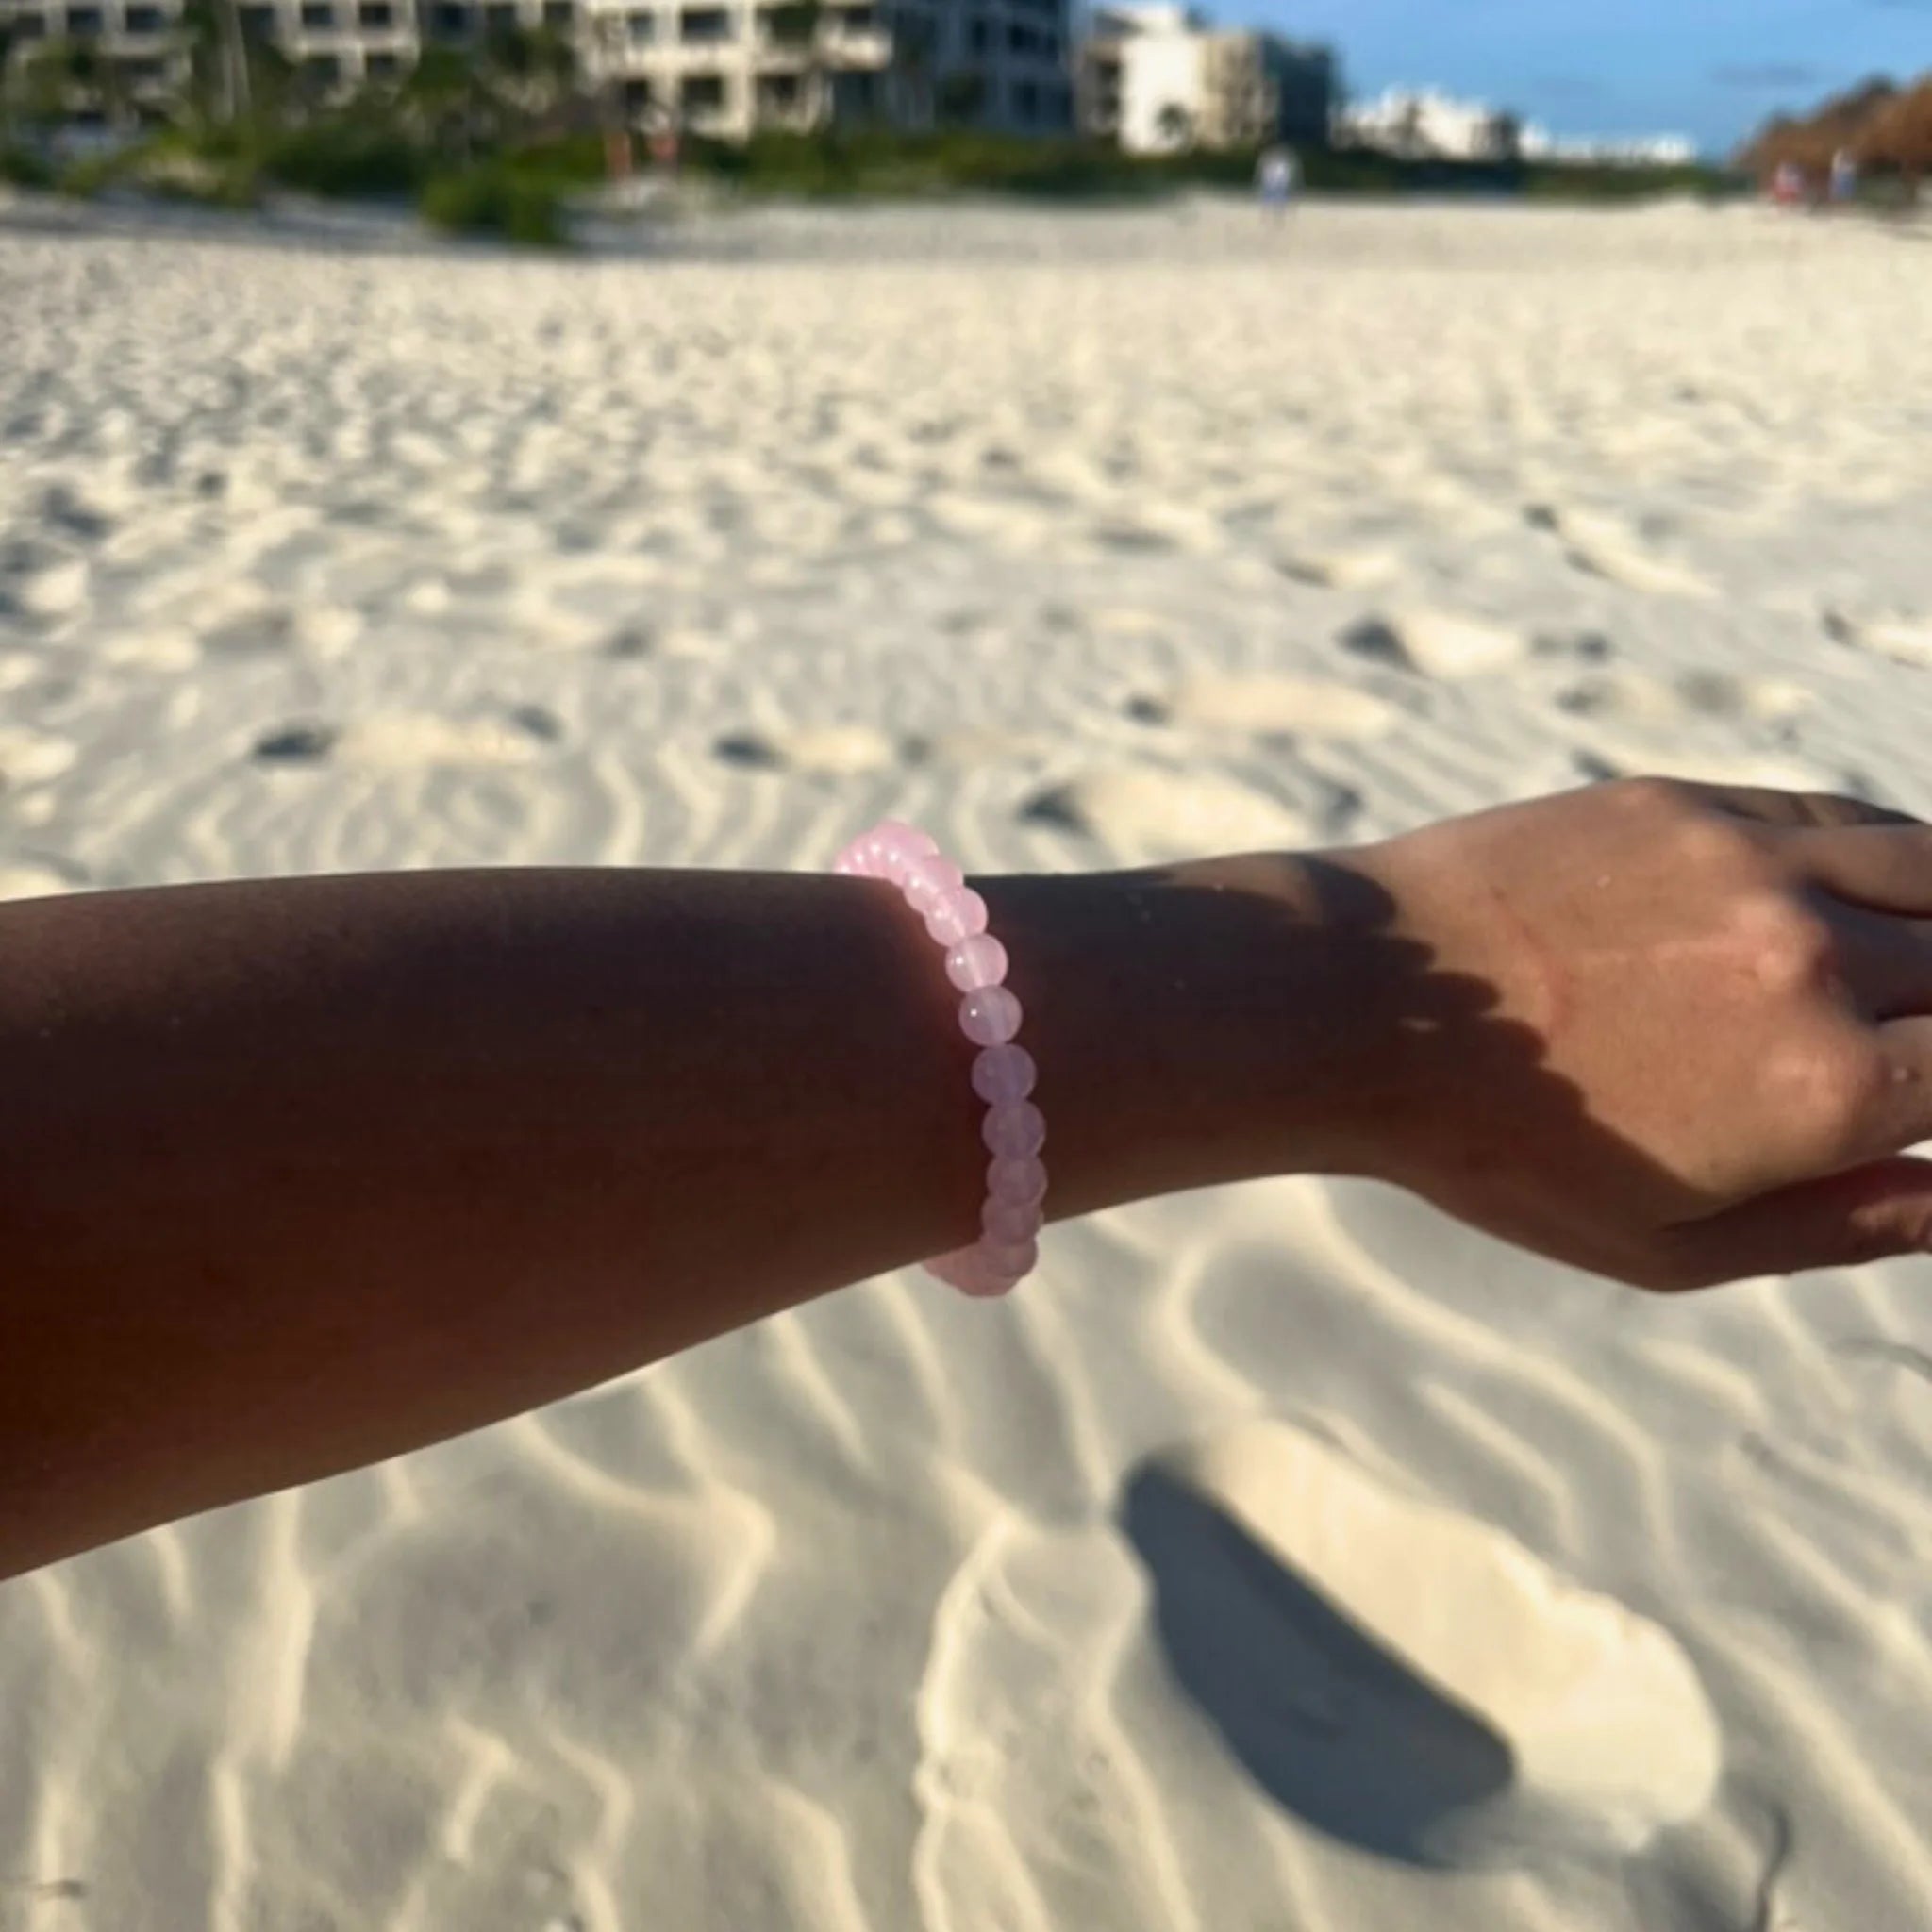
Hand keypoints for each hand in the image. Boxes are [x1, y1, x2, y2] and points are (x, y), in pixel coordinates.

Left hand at [1341, 778, 1931, 1288]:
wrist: (1368, 1007)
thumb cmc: (1501, 1149)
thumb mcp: (1664, 1243)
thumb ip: (1839, 1226)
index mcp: (1833, 1091)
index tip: (1913, 1093)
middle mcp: (1822, 963)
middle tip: (1900, 1048)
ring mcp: (1759, 867)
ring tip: (1907, 973)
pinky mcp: (1695, 806)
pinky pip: (1841, 818)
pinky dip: (1887, 859)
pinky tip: (1864, 896)